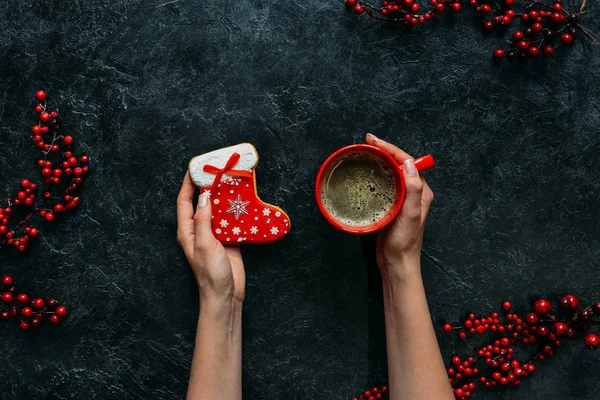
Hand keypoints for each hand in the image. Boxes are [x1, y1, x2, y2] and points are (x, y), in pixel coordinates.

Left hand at [177, 171, 245, 302]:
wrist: (226, 294)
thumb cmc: (210, 273)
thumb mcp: (205, 244)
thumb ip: (203, 220)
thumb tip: (204, 196)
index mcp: (188, 231)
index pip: (184, 202)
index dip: (188, 184)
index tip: (195, 168)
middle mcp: (200, 230)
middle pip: (201, 203)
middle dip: (208, 186)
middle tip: (217, 171)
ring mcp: (215, 234)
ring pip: (218, 210)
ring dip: (224, 197)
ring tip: (232, 182)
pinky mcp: (229, 239)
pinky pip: (231, 221)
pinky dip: (236, 211)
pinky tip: (243, 202)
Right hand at [365, 134, 433, 275]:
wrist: (397, 263)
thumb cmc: (404, 242)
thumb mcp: (410, 215)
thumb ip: (412, 189)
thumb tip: (408, 162)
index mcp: (421, 191)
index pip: (407, 162)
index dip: (391, 149)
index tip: (374, 140)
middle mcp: (413, 192)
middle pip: (399, 164)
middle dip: (384, 151)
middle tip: (367, 143)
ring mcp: (401, 198)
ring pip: (391, 173)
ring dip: (379, 161)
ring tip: (365, 153)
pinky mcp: (391, 205)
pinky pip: (384, 184)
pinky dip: (375, 175)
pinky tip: (365, 173)